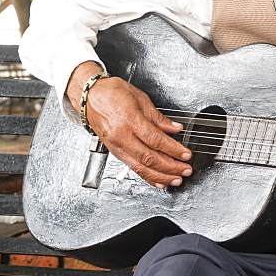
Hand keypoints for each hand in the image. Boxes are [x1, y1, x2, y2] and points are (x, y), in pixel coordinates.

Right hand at [66, 61, 191, 187]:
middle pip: (149, 158)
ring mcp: (117, 146)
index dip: (174, 150)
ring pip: (141, 167)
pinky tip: (159, 181)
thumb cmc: (112, 93)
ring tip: (176, 179)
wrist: (89, 97)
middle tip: (186, 170)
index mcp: (130, 120)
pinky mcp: (115, 152)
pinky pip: (132, 168)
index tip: (186, 155)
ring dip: (161, 176)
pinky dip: (147, 177)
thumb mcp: (140, 98)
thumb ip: (158, 117)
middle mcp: (122, 136)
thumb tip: (175, 128)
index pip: (156, 140)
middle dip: (171, 167)